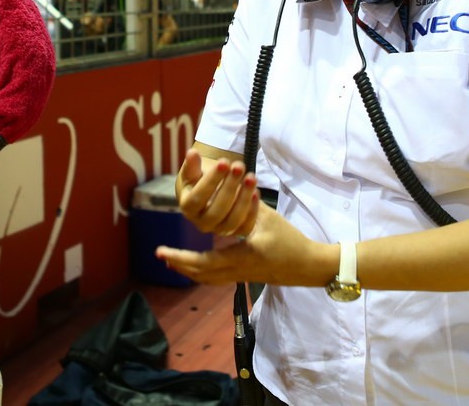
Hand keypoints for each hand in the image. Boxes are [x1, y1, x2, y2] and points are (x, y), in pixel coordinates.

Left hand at [157, 202, 320, 286]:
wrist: (308, 266)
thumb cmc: (290, 242)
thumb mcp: (268, 221)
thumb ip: (246, 209)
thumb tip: (228, 191)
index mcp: (240, 258)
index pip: (202, 261)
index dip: (180, 257)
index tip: (161, 252)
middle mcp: (236, 271)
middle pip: (200, 273)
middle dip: (179, 263)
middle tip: (161, 254)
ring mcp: (240, 277)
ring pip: (207, 277)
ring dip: (188, 268)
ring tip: (172, 260)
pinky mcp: (244, 277)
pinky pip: (216, 277)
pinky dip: (201, 271)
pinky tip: (196, 264)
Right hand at [175, 148, 260, 237]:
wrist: (211, 191)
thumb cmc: (199, 180)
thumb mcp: (193, 171)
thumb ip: (192, 165)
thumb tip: (192, 153)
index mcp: (188, 208)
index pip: (198, 198)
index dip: (211, 180)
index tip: (223, 162)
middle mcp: (202, 223)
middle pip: (216, 211)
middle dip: (230, 187)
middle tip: (239, 167)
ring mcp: (219, 230)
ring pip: (233, 220)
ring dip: (244, 198)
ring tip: (251, 177)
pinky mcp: (236, 232)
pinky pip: (246, 226)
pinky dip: (253, 210)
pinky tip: (256, 192)